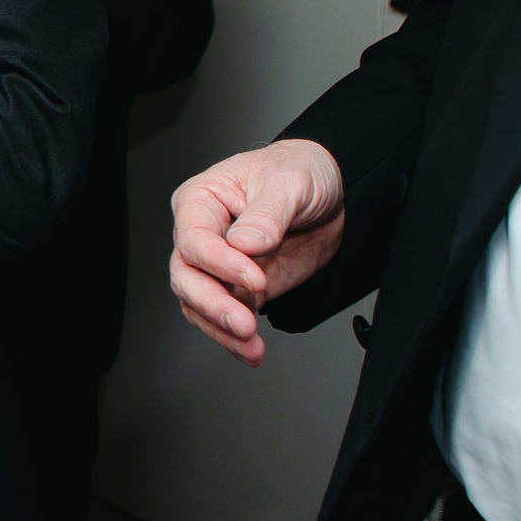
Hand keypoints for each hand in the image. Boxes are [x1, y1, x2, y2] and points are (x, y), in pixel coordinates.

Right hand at [169, 138, 346, 364]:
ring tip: (251, 346)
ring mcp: (219, 267)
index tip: (254, 278)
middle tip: (243, 324)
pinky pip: (225, 319)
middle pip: (185, 277)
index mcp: (201, 202)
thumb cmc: (299, 171)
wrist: (334, 192)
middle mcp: (202, 237)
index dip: (219, 263)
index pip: (193, 239)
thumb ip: (265, 215)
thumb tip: (243, 245)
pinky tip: (252, 349)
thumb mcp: (287, 182)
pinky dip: (235, 339)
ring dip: (221, 329)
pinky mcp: (241, 290)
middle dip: (212, 305)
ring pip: (198, 304)